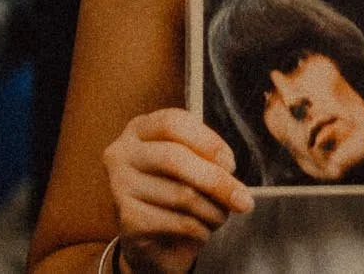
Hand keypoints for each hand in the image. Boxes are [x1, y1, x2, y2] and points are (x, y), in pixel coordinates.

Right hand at [101, 108, 252, 273]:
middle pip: (174, 158)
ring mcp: (120, 187)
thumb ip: (202, 156)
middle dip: (216, 180)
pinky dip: (200, 229)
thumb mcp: (186, 164)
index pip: (173, 122)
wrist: (150, 241)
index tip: (231, 163)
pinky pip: (177, 222)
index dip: (207, 141)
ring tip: (221, 216)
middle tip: (244, 200)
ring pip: (181, 194)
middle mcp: (121, 153)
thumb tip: (228, 171)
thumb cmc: (173, 192)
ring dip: (213, 210)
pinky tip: (203, 231)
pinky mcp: (127, 220)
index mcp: (139, 130)